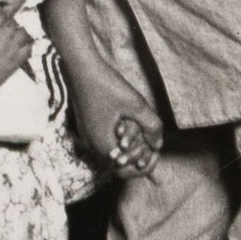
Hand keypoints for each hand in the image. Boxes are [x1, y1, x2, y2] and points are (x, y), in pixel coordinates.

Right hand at [0, 8, 33, 97]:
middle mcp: (1, 39)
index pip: (0, 14)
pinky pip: (28, 48)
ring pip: (23, 32)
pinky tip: (19, 46)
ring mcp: (11, 50)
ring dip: (18, 32)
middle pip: (12, 22)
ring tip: (12, 37)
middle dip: (8, 23)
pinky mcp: (16, 62)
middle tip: (4, 29)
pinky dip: (26, 45)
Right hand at [70, 65, 163, 179]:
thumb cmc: (108, 84)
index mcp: (103, 146)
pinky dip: (120, 137)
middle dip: (139, 155)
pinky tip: (130, 122)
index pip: (126, 172)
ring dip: (130, 145)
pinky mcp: (86, 126)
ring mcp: (87, 136)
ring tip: (143, 131)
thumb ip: (152, 127)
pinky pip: (106, 140)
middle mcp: (92, 145)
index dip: (145, 166)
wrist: (81, 66)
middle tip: (153, 143)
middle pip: (120, 164)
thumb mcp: (137, 104)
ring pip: (113, 151)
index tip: (156, 152)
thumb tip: (159, 145)